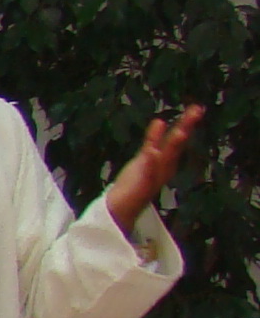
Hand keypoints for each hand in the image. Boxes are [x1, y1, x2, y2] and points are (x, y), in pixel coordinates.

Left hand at [103, 106, 203, 228]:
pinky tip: (152, 152)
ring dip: (173, 145)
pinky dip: (150, 164)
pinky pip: (146, 174)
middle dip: (185, 128)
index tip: (196, 108)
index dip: (186, 124)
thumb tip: (160, 121)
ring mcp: (153, 177)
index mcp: (165, 161)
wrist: (122, 209)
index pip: (177, 139)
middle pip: (175, 146)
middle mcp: (163, 168)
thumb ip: (153, 141)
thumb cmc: (134, 182)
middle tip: (196, 111)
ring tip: (181, 131)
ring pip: (165, 159)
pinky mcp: (141, 187)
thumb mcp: (145, 158)